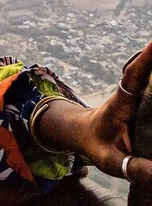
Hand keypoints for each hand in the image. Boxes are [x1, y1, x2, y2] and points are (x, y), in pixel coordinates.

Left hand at [74, 40, 151, 184]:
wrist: (84, 133)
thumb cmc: (96, 145)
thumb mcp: (112, 160)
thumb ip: (133, 168)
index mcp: (121, 104)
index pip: (133, 77)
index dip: (145, 61)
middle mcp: (128, 94)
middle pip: (144, 69)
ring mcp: (134, 95)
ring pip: (147, 73)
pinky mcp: (139, 99)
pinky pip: (149, 81)